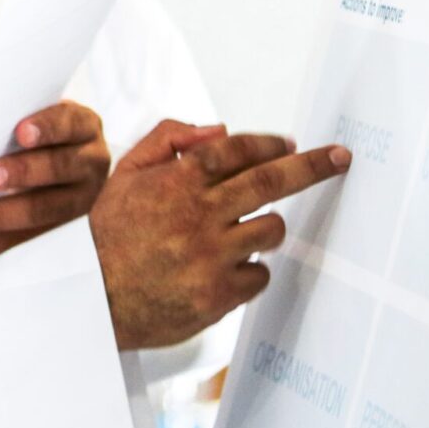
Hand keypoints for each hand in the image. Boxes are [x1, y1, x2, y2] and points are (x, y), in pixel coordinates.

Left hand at [0, 101, 115, 261]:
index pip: (70, 124)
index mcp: (84, 128)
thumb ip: (13, 126)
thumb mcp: (36, 122)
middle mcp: (91, 164)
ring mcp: (84, 203)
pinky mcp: (63, 236)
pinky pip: (25, 243)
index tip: (21, 132)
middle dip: (22, 173)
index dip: (47, 128)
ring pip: (44, 212)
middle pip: (59, 168)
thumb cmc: (36, 139)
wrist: (60, 166)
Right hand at [90, 121, 350, 349]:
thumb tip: (219, 129)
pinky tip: (221, 271)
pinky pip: (259, 275)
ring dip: (267, 227)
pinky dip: (249, 271)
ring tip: (240, 234)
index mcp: (177, 180)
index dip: (269, 143)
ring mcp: (210, 256)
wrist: (88, 298)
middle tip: (339, 158)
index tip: (290, 144)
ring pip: (272, 229)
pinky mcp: (218, 294)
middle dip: (313, 166)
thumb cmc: (108, 234)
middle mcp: (198, 214)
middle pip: (272, 181)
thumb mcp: (124, 174)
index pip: (237, 149)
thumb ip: (167, 140)